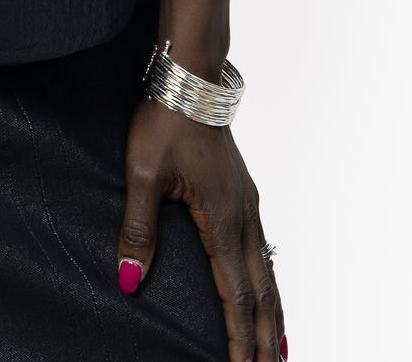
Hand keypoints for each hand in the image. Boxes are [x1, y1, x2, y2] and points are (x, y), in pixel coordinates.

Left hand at [117, 97, 285, 361]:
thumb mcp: (143, 175)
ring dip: (275, 315)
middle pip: (262, 293)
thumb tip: (130, 281)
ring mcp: (248, 204)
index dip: (240, 339)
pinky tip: (269, 289)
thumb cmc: (164, 121)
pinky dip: (271, 283)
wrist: (191, 78)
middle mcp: (243, 217)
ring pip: (269, 273)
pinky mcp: (243, 194)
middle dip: (265, 339)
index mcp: (222, 219)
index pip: (236, 295)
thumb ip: (139, 230)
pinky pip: (264, 251)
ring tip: (281, 351)